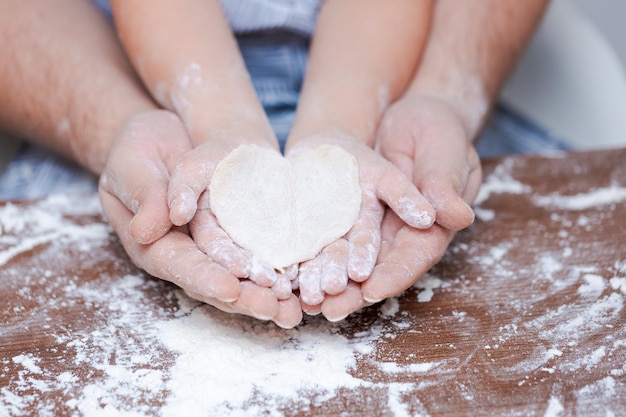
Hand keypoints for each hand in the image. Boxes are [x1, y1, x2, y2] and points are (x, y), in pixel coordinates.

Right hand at [99, 110, 301, 327]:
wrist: (167, 131)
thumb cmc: (139, 146)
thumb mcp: (132, 164)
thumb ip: (144, 196)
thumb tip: (145, 231)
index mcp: (154, 242)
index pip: (180, 266)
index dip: (206, 278)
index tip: (232, 289)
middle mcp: (185, 250)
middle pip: (215, 281)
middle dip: (246, 298)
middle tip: (276, 311)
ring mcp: (211, 244)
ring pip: (240, 276)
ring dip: (266, 294)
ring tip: (293, 311)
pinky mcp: (234, 231)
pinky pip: (255, 253)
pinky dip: (277, 268)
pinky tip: (300, 282)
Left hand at [319, 95, 482, 320]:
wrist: (410, 116)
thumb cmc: (437, 131)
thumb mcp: (446, 152)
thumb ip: (445, 184)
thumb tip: (456, 216)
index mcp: (432, 225)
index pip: (414, 257)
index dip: (393, 275)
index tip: (371, 291)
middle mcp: (401, 233)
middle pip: (379, 268)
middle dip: (354, 291)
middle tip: (329, 310)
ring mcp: (375, 225)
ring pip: (352, 258)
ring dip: (330, 279)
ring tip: (305, 299)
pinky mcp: (350, 212)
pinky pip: (333, 235)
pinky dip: (315, 252)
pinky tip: (294, 269)